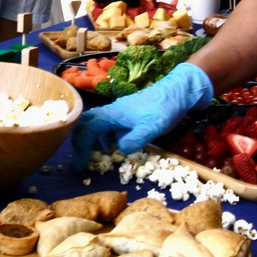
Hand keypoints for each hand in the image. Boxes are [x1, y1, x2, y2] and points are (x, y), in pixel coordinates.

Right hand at [71, 61, 212, 166]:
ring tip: (92, 157)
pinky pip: (105, 125)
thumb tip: (120, 150)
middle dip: (78, 142)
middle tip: (81, 160)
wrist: (177, 92)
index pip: (87, 129)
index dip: (80, 147)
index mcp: (113, 114)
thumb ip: (136, 139)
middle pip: (84, 123)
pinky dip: (101, 137)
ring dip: (88, 139)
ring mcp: (117, 112)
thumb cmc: (165, 108)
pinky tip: (111, 147)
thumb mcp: (153, 126)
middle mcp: (111, 111)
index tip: (81, 164)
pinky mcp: (124, 114)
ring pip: (93, 123)